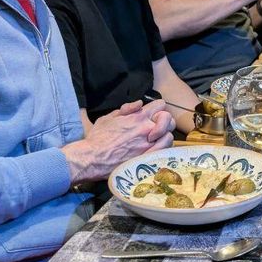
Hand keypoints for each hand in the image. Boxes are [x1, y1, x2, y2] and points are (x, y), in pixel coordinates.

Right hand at [61, 100, 175, 183]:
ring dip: (164, 136)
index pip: (160, 104)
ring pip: (170, 135)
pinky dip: (163, 148)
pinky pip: (165, 150)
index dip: (158, 108)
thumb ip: (127, 109)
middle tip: (156, 128)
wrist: (92, 158)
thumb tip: (139, 103)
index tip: (152, 114)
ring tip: (156, 140)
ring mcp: (148, 144)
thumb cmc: (97, 138)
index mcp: (138, 116)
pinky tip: (156, 149)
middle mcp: (146, 128)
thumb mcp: (109, 117)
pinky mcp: (147, 157)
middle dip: (164, 122)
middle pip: (169, 119)